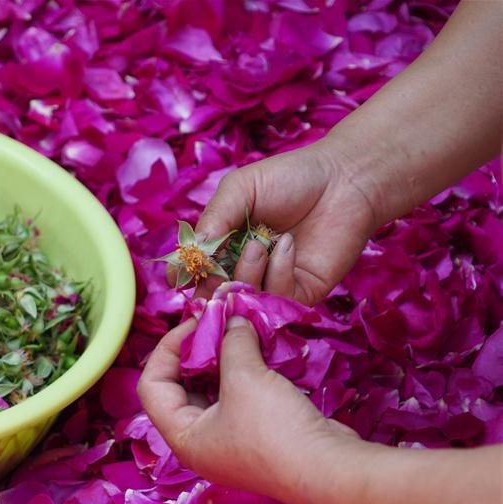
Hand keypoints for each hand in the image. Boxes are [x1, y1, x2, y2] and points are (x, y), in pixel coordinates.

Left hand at [137, 315, 357, 500]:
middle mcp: (199, 443)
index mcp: (182, 437)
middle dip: (196, 351)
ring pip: (211, 390)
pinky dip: (242, 373)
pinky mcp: (255, 436)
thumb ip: (232, 342)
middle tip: (216, 322)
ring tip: (236, 330)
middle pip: (180, 387)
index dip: (167, 349)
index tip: (195, 323)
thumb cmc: (275, 430)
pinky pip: (237, 397)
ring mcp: (228, 442)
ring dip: (221, 359)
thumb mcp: (245, 378)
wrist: (330, 469)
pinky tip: (256, 350)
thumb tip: (232, 319)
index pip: (151, 386)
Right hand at [194, 141, 386, 305]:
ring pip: (244, 302)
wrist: (346, 179)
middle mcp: (244, 269)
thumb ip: (214, 216)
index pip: (195, 271)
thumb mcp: (241, 188)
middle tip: (214, 272)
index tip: (182, 272)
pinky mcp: (300, 294)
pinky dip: (277, 274)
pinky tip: (287, 245)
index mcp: (224, 245)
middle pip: (214, 295)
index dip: (186, 275)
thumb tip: (193, 250)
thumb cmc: (292, 178)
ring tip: (259, 245)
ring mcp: (272, 283)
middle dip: (211, 286)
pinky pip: (277, 299)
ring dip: (246, 276)